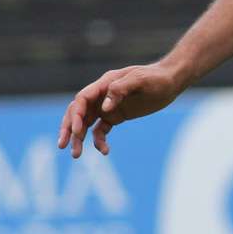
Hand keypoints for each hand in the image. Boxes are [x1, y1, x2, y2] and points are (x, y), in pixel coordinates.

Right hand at [58, 63, 185, 157]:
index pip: (82, 99)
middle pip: (77, 113)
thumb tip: (105, 108)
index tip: (78, 131)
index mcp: (104, 84)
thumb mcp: (140, 80)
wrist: (169, 81)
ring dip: (78, 138)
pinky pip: (101, 130)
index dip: (77, 115)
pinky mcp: (115, 116)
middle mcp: (101, 96)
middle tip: (63, 146)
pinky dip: (99, 141)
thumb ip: (121, 89)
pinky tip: (105, 151)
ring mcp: (107, 107)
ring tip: (76, 155)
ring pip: (86, 123)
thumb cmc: (156, 78)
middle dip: (69, 129)